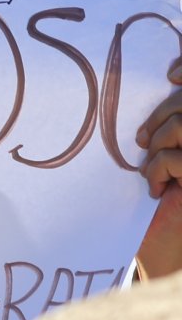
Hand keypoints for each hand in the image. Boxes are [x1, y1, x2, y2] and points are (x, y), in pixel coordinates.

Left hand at [137, 54, 181, 279]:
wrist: (163, 243)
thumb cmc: (160, 198)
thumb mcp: (163, 151)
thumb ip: (169, 121)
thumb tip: (167, 79)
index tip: (170, 76)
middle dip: (162, 114)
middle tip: (142, 142)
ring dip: (157, 145)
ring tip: (151, 169)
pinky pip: (177, 156)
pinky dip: (158, 170)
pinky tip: (159, 189)